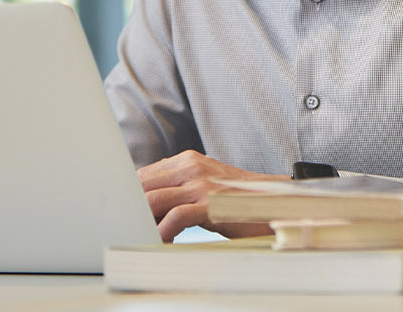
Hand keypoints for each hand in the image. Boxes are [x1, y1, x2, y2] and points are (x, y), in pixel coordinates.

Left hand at [138, 150, 286, 241]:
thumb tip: (149, 203)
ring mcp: (201, 184)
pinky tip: (162, 241)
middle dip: (130, 207)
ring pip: (152, 200)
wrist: (278, 203)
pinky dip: (162, 232)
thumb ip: (181, 187)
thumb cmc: (242, 200)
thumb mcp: (208, 186)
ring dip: (142, 221)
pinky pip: (174, 218)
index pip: (144, 174)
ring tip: (139, 235)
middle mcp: (192, 167)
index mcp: (189, 160)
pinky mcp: (210, 204)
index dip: (129, 195)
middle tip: (126, 225)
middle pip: (143, 185)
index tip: (124, 212)